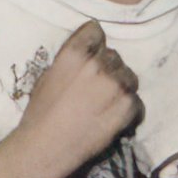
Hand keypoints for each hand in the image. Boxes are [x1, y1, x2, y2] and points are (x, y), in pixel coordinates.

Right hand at [0, 20, 141, 177]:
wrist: (45, 146)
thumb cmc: (39, 113)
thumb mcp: (48, 76)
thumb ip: (70, 62)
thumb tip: (85, 59)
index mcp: (73, 53)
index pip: (96, 31)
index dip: (94, 44)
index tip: (91, 56)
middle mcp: (97, 64)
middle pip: (114, 55)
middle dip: (108, 68)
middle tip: (98, 87)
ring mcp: (115, 85)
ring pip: (129, 76)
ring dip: (121, 86)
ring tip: (108, 103)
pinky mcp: (128, 107)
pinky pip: (137, 101)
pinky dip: (130, 109)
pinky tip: (115, 118)